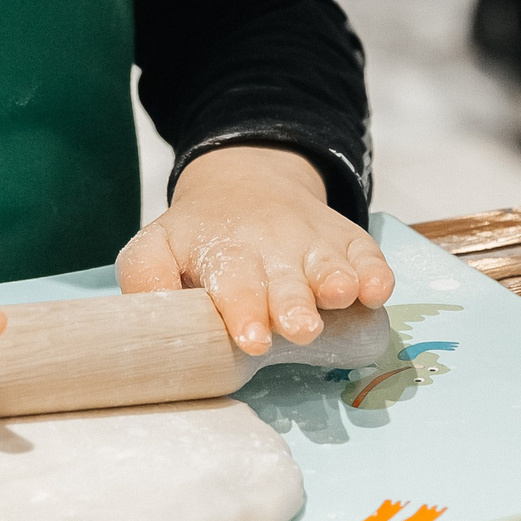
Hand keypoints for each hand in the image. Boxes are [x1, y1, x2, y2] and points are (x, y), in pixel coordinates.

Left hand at [115, 145, 391, 353]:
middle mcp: (273, 247)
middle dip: (293, 305)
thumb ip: (145, 277)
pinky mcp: (349, 242)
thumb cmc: (199, 236)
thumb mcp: (157, 247)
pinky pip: (368, 254)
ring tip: (339, 296)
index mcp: (225, 253)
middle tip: (299, 329)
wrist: (246, 181)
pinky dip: (376, 272)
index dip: (243, 310)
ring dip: (337, 281)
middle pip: (285, 280)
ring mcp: (315, 244)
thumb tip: (142, 319)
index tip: (249, 339)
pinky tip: (378, 289)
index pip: (234, 282)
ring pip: (330, 265)